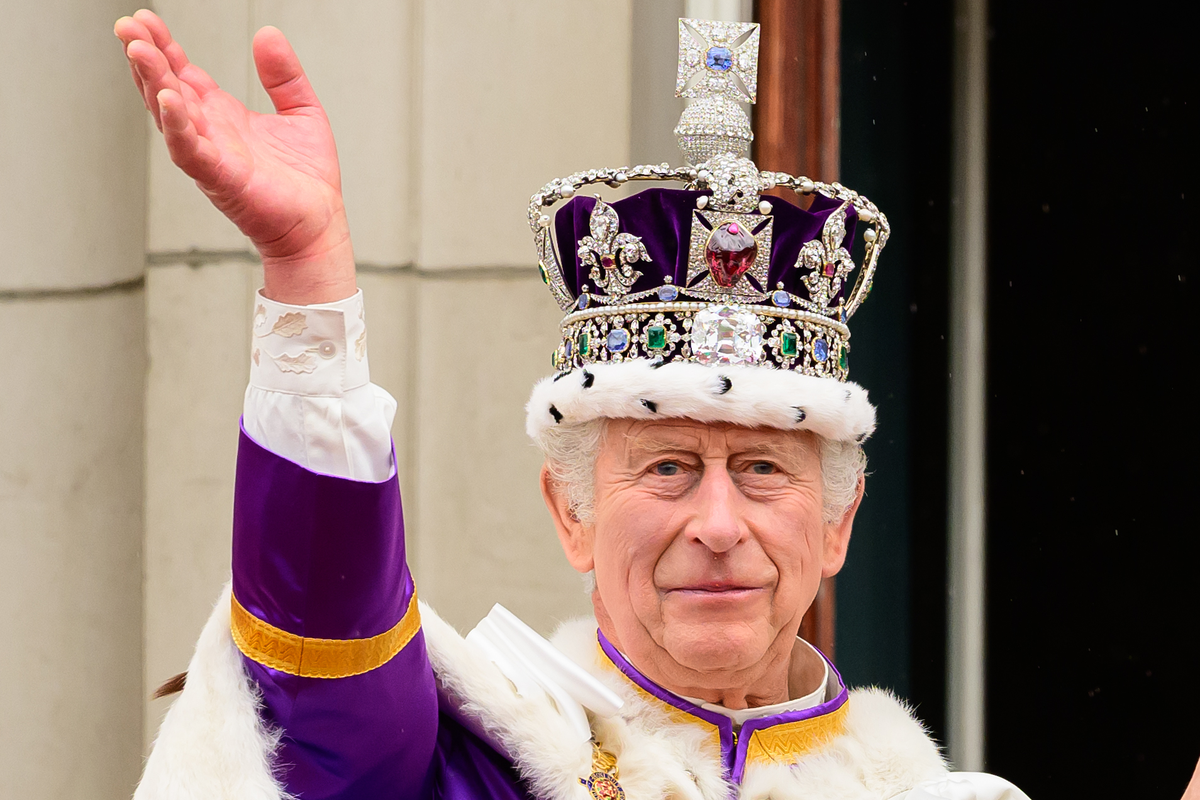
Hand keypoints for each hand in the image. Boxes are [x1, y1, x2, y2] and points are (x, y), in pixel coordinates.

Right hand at [115, 9, 354, 302]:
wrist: (319, 225)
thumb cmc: (307, 179)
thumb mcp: (302, 111)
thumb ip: (284, 75)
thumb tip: (268, 34)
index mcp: (223, 116)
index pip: (183, 73)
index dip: (164, 46)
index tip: (146, 18)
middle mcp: (209, 134)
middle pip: (166, 88)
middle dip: (145, 58)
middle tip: (128, 27)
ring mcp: (211, 156)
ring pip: (169, 116)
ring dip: (152, 83)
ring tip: (137, 51)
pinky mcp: (221, 179)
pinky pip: (191, 151)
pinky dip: (177, 126)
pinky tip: (168, 99)